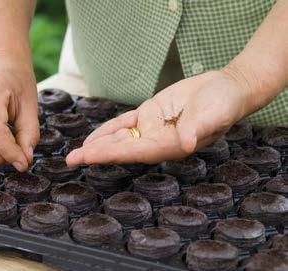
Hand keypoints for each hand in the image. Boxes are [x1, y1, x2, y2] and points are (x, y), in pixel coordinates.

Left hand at [66, 70, 251, 165]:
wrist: (226, 88)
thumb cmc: (224, 103)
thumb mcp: (214, 113)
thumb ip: (198, 128)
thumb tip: (187, 143)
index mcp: (171, 145)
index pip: (136, 152)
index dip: (112, 154)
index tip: (90, 156)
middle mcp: (157, 141)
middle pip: (122, 149)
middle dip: (97, 154)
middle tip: (71, 160)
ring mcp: (152, 128)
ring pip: (120, 138)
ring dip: (98, 144)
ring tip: (75, 153)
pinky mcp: (149, 113)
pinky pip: (125, 123)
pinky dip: (109, 129)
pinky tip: (93, 138)